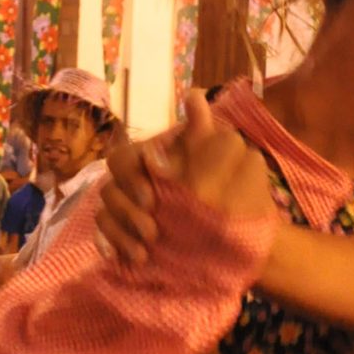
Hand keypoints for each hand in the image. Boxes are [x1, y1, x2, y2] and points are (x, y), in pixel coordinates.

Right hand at [97, 97, 272, 268]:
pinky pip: (106, 237)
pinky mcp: (128, 237)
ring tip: (149, 248)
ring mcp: (130, 211)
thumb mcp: (227, 161)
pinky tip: (134, 257)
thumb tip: (192, 96)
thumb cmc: (236, 194)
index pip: (123, 159)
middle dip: (127, 208)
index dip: (132, 176)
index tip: (152, 198)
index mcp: (154, 161)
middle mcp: (138, 183)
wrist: (247, 238)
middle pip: (110, 187)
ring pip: (106, 213)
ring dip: (124, 230)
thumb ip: (204, 133)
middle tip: (153, 229)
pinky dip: (116, 246)